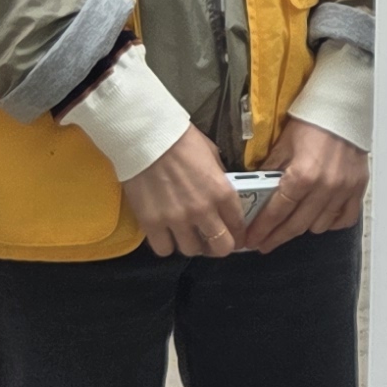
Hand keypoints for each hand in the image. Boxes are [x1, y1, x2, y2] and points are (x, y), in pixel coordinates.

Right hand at [117, 128, 250, 259]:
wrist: (146, 136)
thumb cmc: (181, 140)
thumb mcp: (213, 156)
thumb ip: (219, 180)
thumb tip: (221, 196)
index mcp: (222, 192)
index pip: (238, 225)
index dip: (240, 235)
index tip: (237, 237)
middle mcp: (202, 211)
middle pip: (220, 247)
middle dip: (219, 247)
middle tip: (212, 241)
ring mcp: (176, 219)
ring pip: (191, 250)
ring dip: (191, 244)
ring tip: (186, 235)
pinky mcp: (151, 223)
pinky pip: (163, 249)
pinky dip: (166, 245)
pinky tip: (166, 234)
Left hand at [239, 119, 366, 247]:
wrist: (342, 107)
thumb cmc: (312, 120)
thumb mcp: (283, 144)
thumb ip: (269, 172)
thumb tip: (256, 193)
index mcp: (303, 175)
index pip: (277, 212)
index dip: (262, 229)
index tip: (252, 239)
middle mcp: (325, 187)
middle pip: (296, 225)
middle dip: (276, 237)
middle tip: (264, 243)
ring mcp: (344, 190)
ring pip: (319, 226)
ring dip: (303, 228)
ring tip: (291, 225)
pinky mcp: (357, 188)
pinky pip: (344, 218)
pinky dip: (331, 221)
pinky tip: (320, 217)